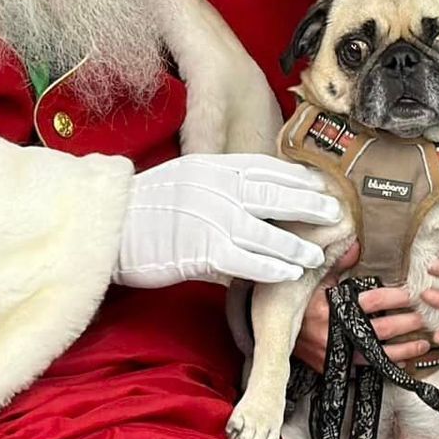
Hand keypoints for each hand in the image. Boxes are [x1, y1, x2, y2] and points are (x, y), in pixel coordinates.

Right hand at [115, 154, 341, 288]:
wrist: (103, 227)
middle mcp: (214, 187)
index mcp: (210, 165)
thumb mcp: (180, 179)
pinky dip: (271, 267)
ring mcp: (209, 217)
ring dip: (296, 244)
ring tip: (317, 254)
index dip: (296, 176)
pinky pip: (246, 260)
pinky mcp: (201, 250)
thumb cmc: (139, 208)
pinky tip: (289, 273)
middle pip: (274, 194)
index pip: (263, 166)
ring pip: (266, 231)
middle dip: (309, 204)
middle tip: (335, 213)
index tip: (319, 184)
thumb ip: (213, 184)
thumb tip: (245, 198)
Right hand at [293, 241, 431, 370]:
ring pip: (378, 355)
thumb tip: (357, 243)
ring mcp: (336, 355)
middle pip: (380, 330)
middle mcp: (335, 334)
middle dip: (406, 323)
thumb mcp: (314, 280)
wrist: (272, 334)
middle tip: (425, 316)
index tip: (412, 292)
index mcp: (331, 309)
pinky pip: (367, 369)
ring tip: (423, 343)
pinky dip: (386, 366)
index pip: (371, 302)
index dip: (394, 297)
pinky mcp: (336, 368)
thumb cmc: (297, 304)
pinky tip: (403, 362)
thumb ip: (336, 263)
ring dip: (404, 350)